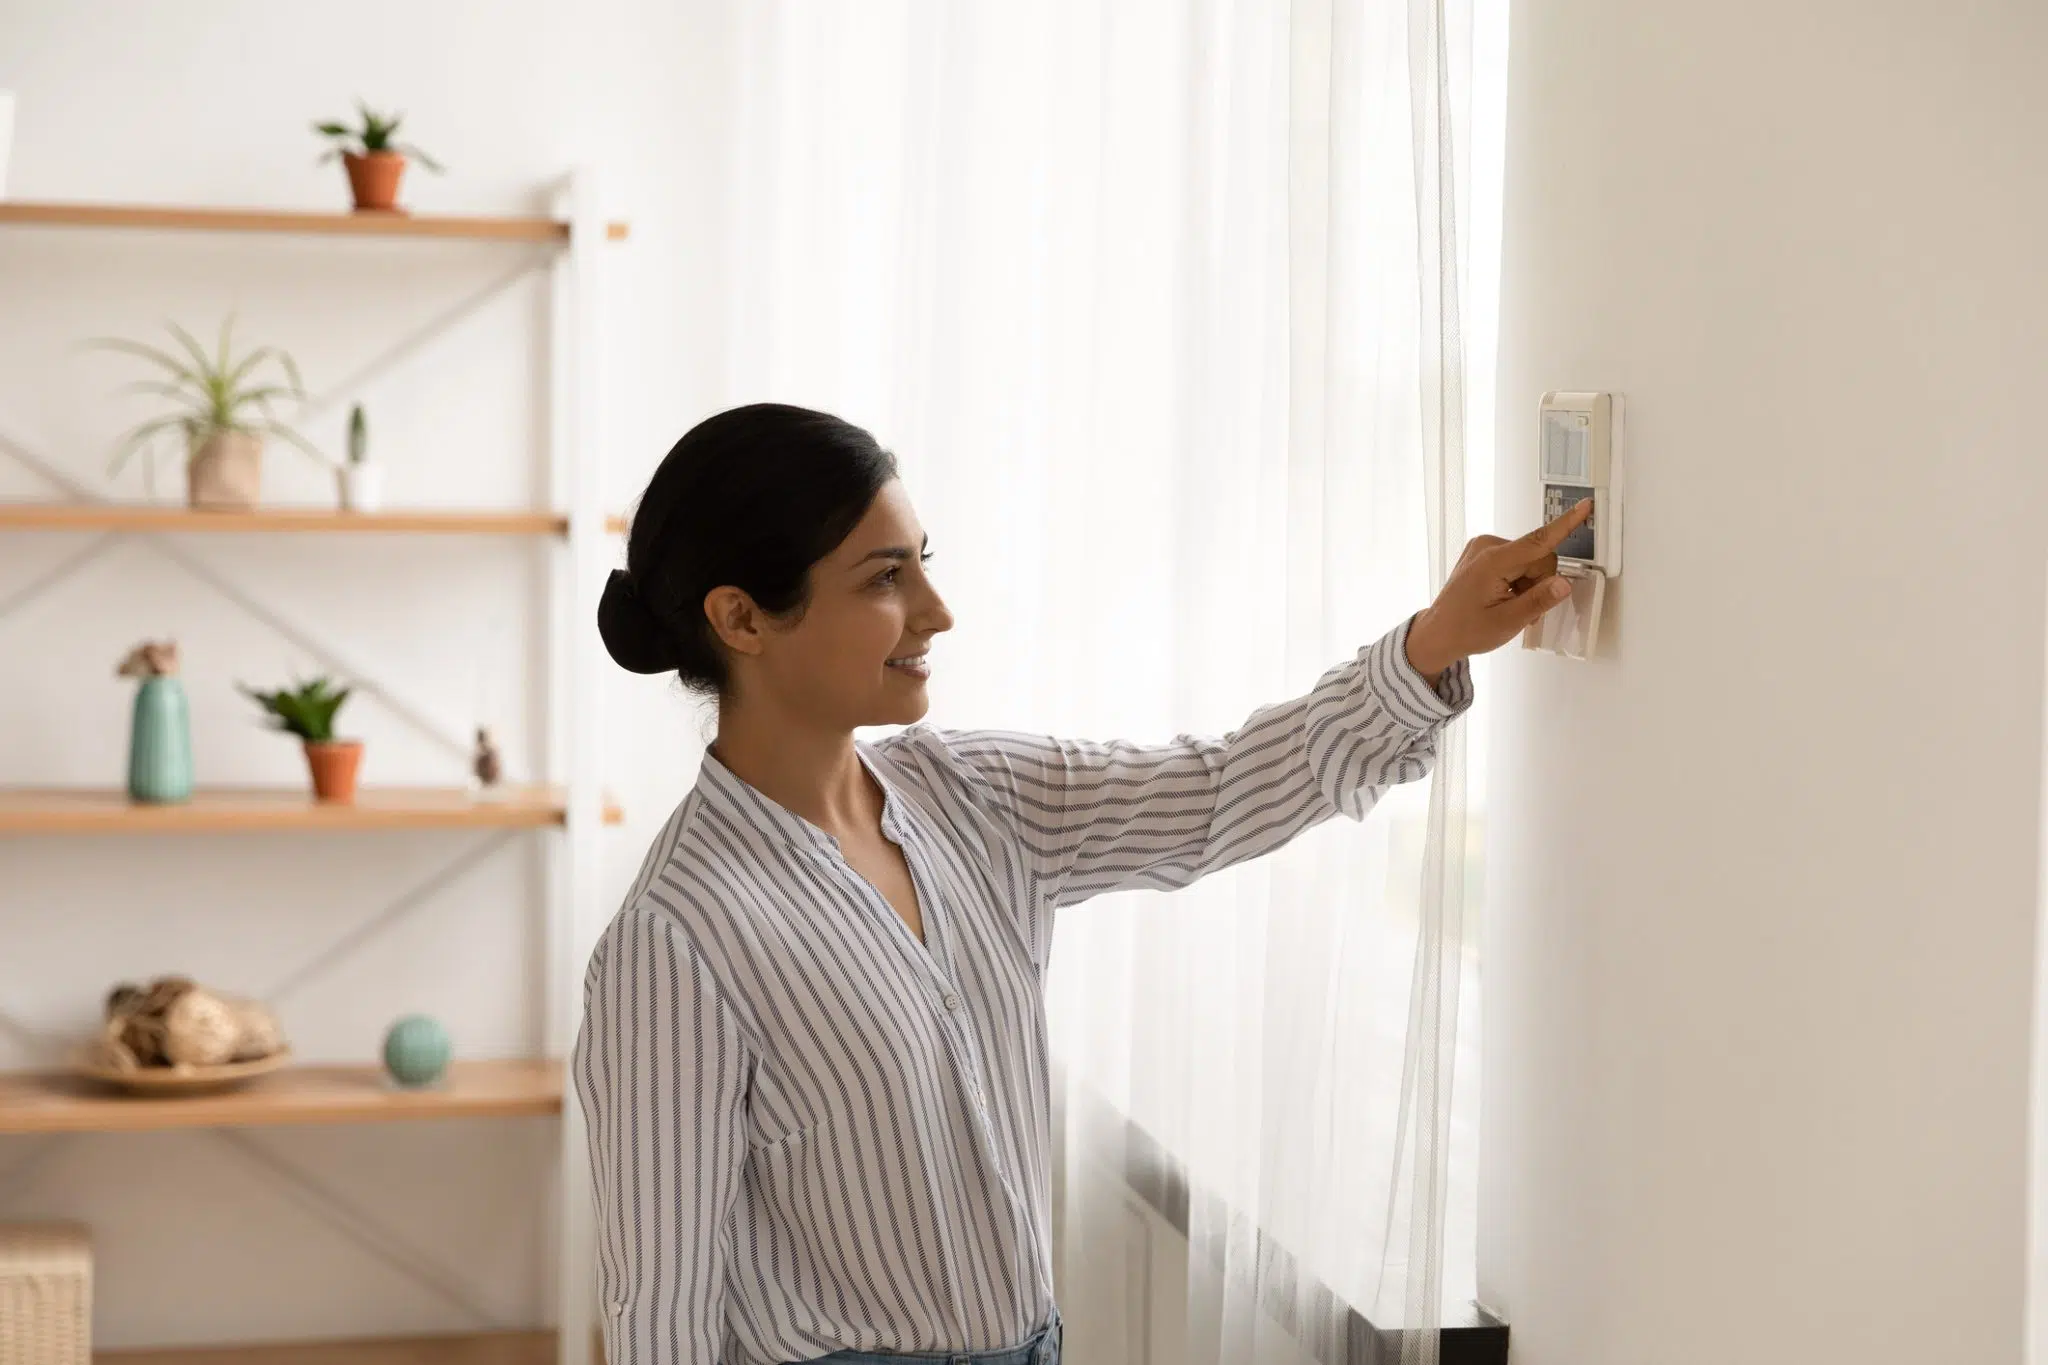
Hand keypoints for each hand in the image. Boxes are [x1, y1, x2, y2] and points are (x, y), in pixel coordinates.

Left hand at [1405, 499, 1592, 682]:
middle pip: (1539, 557)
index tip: (1584, 505)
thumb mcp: (1507, 622)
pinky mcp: (1484, 552)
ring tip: (1509, 605)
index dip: (1565, 524)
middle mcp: (1487, 547)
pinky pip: (1517, 561)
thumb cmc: (1465, 630)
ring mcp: (1483, 547)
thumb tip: (1563, 584)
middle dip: (1539, 583)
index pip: (1538, 541)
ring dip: (1528, 585)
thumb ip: (1538, 601)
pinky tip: (1505, 597)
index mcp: (1492, 562)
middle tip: (1522, 608)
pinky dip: (1518, 580)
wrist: (1438, 634)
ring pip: (1531, 561)